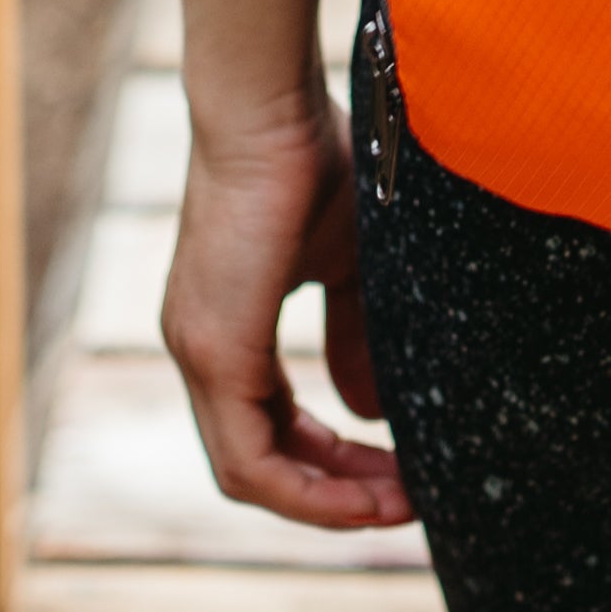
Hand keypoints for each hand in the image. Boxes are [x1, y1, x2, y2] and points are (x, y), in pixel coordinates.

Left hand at [158, 88, 409, 527]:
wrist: (271, 106)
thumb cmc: (312, 160)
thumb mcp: (347, 263)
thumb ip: (355, 336)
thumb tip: (372, 412)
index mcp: (227, 329)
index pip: (272, 428)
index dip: (333, 462)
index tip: (399, 474)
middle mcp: (202, 351)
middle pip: (263, 463)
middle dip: (339, 492)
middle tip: (410, 503)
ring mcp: (200, 354)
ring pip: (252, 473)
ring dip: (327, 501)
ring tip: (401, 505)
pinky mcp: (214, 350)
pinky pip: (250, 460)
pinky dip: (306, 489)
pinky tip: (365, 494)